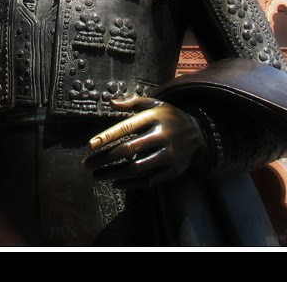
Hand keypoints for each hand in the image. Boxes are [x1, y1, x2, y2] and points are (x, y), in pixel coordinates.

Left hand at [83, 96, 206, 187]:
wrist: (199, 134)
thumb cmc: (169, 117)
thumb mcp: (155, 104)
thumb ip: (133, 103)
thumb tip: (111, 103)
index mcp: (155, 118)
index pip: (126, 127)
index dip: (107, 137)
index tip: (89, 146)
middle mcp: (163, 136)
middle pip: (128, 150)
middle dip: (104, 159)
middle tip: (86, 164)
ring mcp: (170, 155)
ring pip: (137, 168)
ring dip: (114, 173)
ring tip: (97, 175)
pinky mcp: (174, 170)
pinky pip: (149, 180)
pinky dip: (131, 184)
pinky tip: (116, 183)